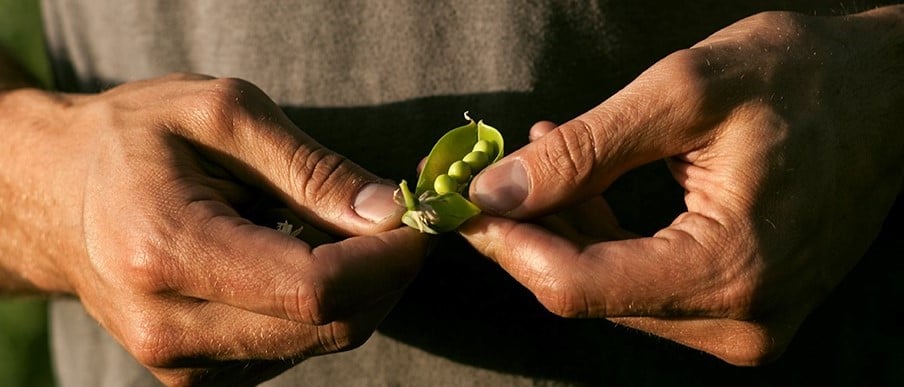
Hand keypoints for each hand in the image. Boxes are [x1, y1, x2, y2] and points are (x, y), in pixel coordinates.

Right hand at [0, 73, 425, 384]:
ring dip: (359, 290)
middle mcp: (170, 329)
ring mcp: (181, 365)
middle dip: (386, 274)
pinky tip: (301, 259)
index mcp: (165, 252)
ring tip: (340, 230)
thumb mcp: (221, 115)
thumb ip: (310, 168)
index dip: (386, 260)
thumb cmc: (133, 138)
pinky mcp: (196, 376)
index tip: (416, 219)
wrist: (56, 195)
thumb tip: (389, 211)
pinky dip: (322, 306)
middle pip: (328, 325)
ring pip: (320, 341)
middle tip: (397, 219)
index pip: (314, 288)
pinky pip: (294, 348)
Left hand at [461, 7, 902, 364]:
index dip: (507, 245)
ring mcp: (745, 322)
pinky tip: (583, 182)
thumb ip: (583, 152)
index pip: (577, 285)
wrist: (894, 92)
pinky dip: (604, 237)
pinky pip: (646, 284)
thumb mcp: (684, 93)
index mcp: (731, 270)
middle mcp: (740, 320)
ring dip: (565, 229)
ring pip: (610, 291)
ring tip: (543, 155)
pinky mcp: (743, 307)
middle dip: (529, 233)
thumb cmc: (808, 77)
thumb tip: (495, 191)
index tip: (462, 203)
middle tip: (493, 172)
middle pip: (587, 294)